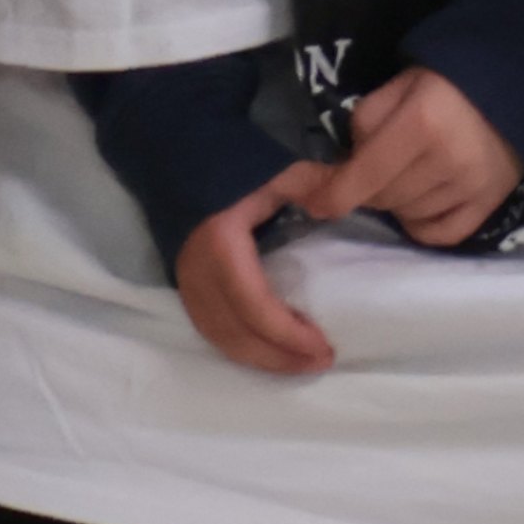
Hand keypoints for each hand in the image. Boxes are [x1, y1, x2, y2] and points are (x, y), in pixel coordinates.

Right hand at [172, 162, 336, 375]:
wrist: (172, 160)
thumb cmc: (227, 167)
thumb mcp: (274, 172)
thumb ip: (313, 184)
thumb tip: (351, 196)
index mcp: (221, 245)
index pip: (254, 306)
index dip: (288, 335)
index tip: (324, 347)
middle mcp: (199, 273)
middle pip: (238, 334)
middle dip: (280, 357)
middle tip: (320, 362)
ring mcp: (186, 283)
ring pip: (222, 339)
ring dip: (262, 359)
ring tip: (300, 363)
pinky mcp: (184, 287)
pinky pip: (211, 331)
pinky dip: (241, 348)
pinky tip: (268, 350)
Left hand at [288, 65, 521, 252]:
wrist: (510, 86)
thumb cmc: (444, 80)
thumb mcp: (397, 86)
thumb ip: (364, 123)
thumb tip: (333, 171)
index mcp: (421, 124)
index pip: (362, 176)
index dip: (325, 192)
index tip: (301, 196)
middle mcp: (448, 162)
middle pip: (380, 198)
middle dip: (362, 186)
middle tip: (366, 165)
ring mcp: (471, 189)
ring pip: (405, 216)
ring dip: (391, 200)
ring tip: (401, 172)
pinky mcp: (489, 206)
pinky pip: (438, 234)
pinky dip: (419, 223)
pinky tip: (418, 200)